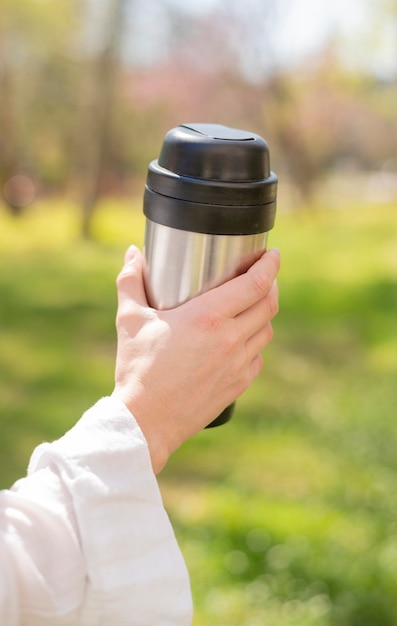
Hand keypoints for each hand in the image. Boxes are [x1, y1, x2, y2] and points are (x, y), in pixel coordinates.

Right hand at [112, 245, 279, 473]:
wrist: (145, 422)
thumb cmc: (137, 368)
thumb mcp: (130, 319)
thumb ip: (131, 281)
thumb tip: (133, 253)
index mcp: (208, 317)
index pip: (256, 283)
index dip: (269, 264)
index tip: (272, 254)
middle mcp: (230, 339)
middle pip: (268, 304)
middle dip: (270, 284)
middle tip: (262, 276)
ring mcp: (237, 364)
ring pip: (266, 330)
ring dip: (264, 314)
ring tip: (252, 306)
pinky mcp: (238, 385)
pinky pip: (257, 357)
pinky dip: (254, 344)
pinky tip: (241, 341)